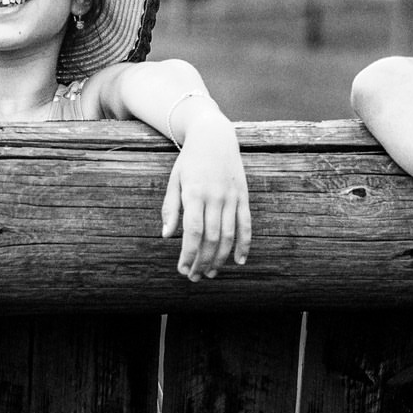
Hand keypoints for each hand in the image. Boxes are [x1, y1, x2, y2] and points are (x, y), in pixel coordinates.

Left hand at [163, 109, 251, 279]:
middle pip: (211, 238)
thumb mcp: (175, 179)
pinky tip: (239, 261)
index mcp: (195, 192)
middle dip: (202, 261)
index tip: (182, 270)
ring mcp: (232, 196)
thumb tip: (166, 236)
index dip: (188, 254)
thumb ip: (170, 208)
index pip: (193, 231)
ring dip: (220, 258)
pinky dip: (245, 244)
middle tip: (194, 277)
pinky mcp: (243, 196)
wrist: (214, 134)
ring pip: (229, 235)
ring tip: (210, 273)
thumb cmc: (190, 159)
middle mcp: (215, 196)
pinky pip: (246, 224)